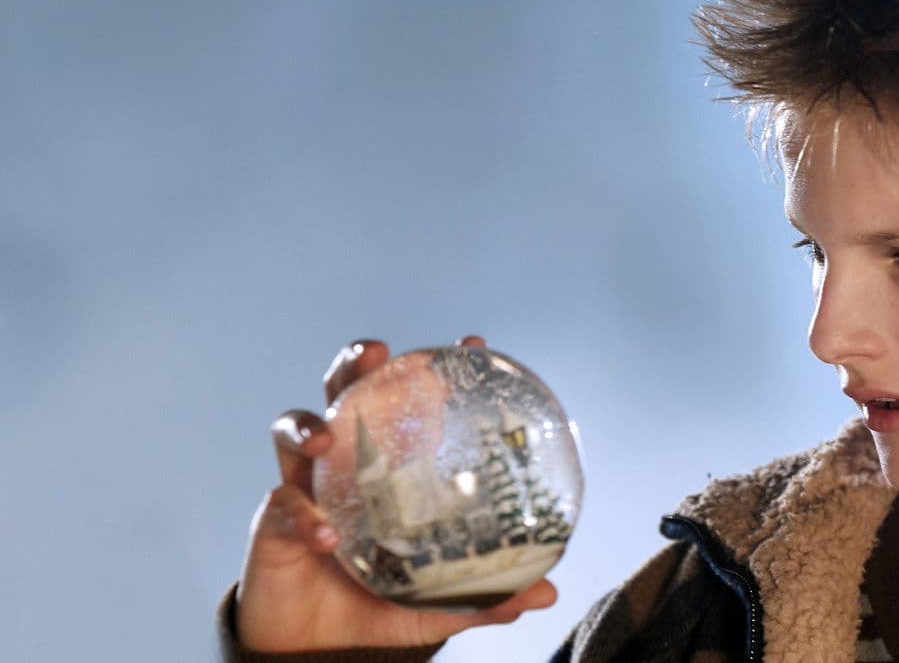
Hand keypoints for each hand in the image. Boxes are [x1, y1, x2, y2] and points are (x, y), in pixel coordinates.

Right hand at [235, 337, 557, 651]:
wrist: (323, 650)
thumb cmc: (380, 605)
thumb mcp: (439, 601)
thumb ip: (488, 595)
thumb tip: (548, 592)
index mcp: (390, 468)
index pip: (409, 401)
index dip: (434, 368)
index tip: (471, 343)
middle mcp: (346, 464)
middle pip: (345, 392)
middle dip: (356, 364)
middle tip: (377, 352)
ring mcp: (306, 487)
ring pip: (295, 430)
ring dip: (308, 425)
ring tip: (326, 437)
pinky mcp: (274, 523)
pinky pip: (283, 508)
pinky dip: (302, 518)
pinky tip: (325, 538)